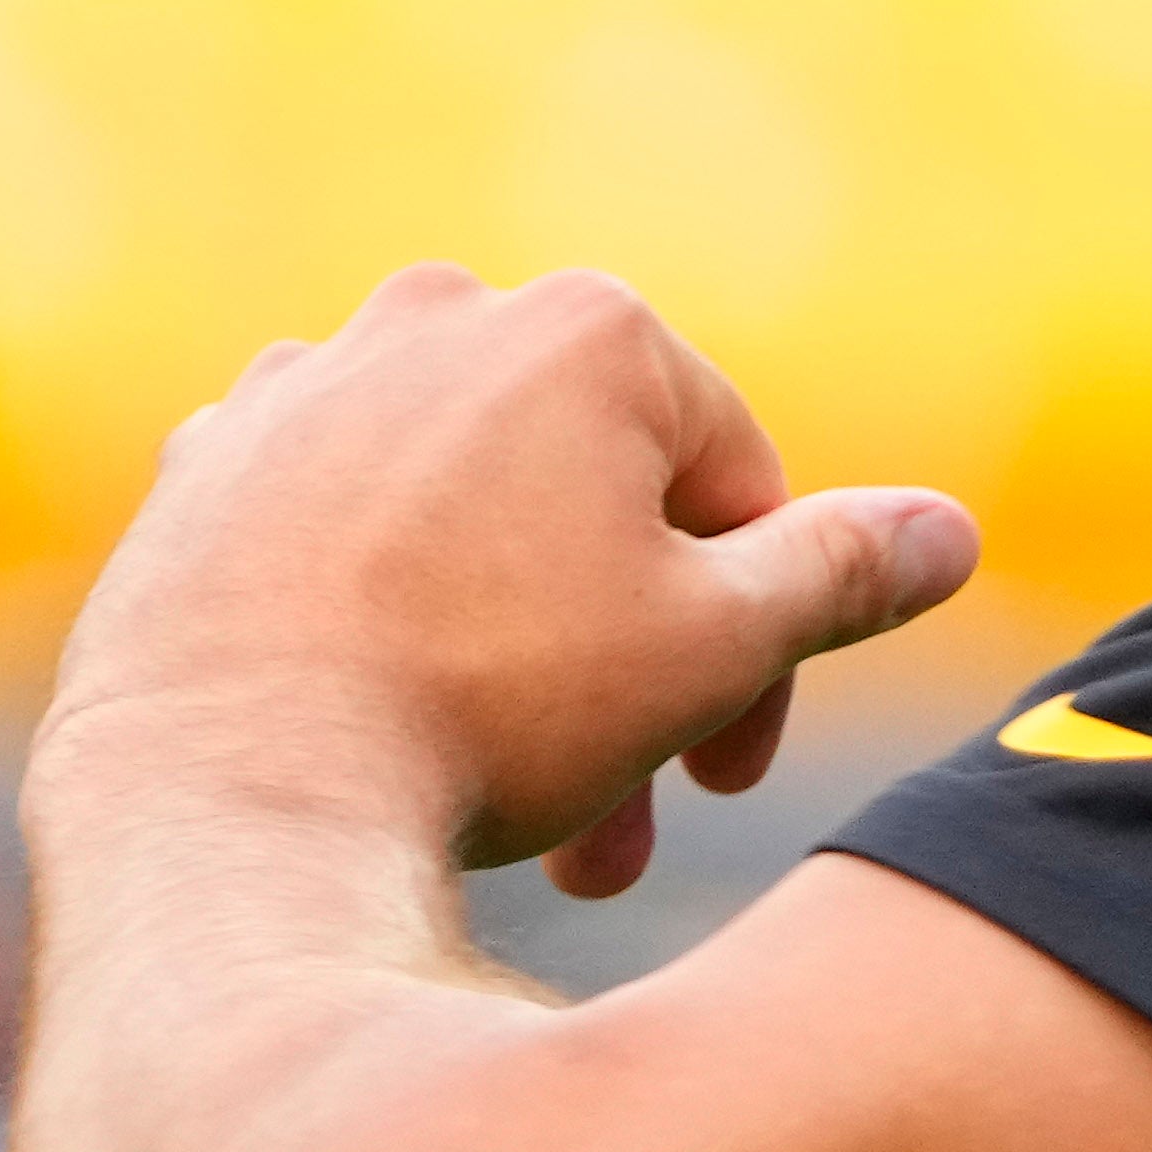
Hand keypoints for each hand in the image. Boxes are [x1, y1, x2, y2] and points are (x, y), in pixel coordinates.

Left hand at [38, 264, 978, 904]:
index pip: (734, 486)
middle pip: (592, 509)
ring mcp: (304, 385)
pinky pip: (340, 542)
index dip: (760, 642)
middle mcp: (440, 318)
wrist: (219, 792)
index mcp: (587, 329)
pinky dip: (381, 624)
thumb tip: (948, 532)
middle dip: (629, 674)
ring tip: (508, 815)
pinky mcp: (204, 468)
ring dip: (513, 660)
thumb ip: (840, 573)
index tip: (724, 776)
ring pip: (465, 529)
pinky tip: (380, 732)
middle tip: (621, 834)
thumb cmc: (486, 707)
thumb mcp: (711, 647)